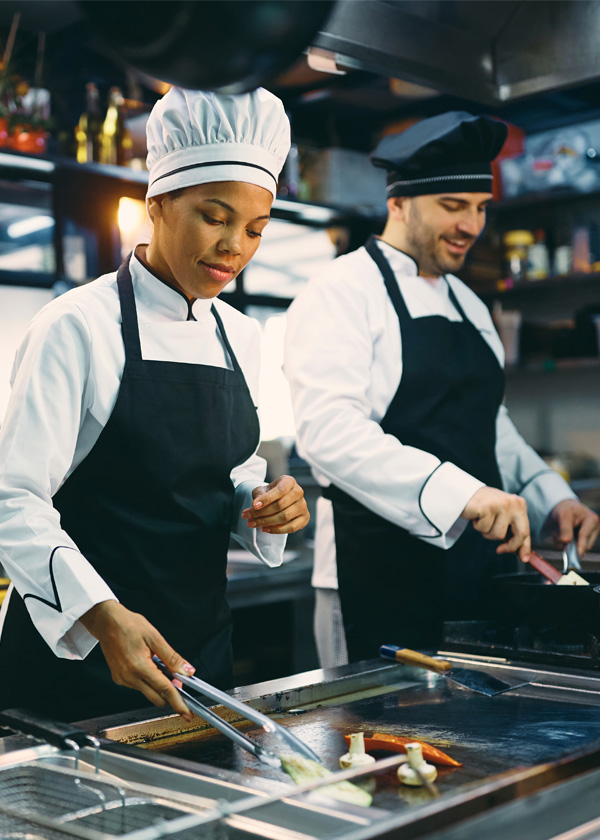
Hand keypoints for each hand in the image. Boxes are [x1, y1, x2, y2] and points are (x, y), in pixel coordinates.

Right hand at [80, 600, 194, 720]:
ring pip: (148, 692)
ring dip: (158, 685)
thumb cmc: (128, 625)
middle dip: (170, 694)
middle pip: (157, 698)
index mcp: (139, 667)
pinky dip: (148, 681)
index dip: (178, 703)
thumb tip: (187, 670)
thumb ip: (172, 657)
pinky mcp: (119, 679)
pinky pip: (138, 686)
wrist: (106, 622)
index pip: (164, 690)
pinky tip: (149, 666)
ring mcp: (122, 680)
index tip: (187, 713)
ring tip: (158, 663)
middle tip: (179, 680)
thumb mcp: (155, 637)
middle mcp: (129, 677)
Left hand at [241, 474, 309, 533]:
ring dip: (266, 522)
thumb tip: (256, 505)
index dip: (266, 499)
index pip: (280, 490)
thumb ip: (258, 495)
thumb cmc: (269, 494)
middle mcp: (299, 492)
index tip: (253, 506)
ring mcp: (303, 506)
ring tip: (252, 524)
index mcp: (289, 481)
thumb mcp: (262, 490)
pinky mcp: (305, 518)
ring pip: (285, 517)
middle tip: (247, 517)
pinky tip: (265, 529)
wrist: (279, 500)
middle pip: (281, 505)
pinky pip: (291, 527)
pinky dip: (277, 530)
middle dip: (262, 513)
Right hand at [461, 486, 530, 561]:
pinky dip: (478, 525)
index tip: (524, 558)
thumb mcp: (503, 517)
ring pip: (498, 534)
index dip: (525, 547)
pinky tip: (476, 516)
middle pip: (520, 534)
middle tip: (499, 550)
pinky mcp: (488, 507)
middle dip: (510, 546)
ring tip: (483, 520)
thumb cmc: (484, 507)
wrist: (464, 493)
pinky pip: (484, 528)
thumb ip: (512, 530)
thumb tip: (520, 552)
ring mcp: (501, 505)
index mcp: (520, 505)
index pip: (525, 530)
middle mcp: (514, 503)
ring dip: (487, 532)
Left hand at [549, 498, 599, 556]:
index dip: (580, 546)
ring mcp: (590, 536)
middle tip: (557, 536)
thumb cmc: (566, 509)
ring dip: (565, 544)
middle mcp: (594, 529)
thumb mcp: (563, 515)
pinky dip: (565, 544)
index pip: (585, 536)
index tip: (578, 555)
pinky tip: (562, 536)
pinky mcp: (584, 541)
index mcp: (592, 520)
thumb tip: (566, 542)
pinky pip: (574, 548)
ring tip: (559, 533)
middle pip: (584, 545)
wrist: (565, 508)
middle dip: (569, 544)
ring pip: (578, 548)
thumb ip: (565, 528)